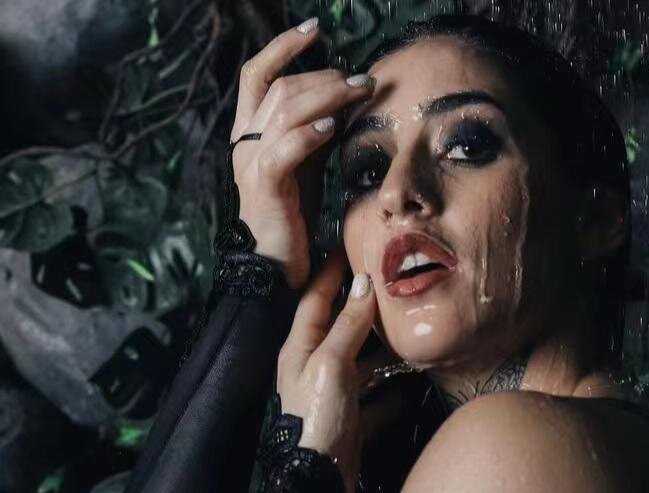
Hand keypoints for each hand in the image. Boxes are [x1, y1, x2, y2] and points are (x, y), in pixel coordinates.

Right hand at [229, 20, 375, 289]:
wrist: (272, 266)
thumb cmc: (292, 217)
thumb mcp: (305, 166)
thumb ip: (315, 133)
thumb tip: (343, 101)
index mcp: (249, 133)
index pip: (258, 75)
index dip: (283, 46)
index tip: (315, 29)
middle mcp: (244, 143)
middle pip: (280, 88)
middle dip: (325, 77)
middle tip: (363, 80)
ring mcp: (251, 164)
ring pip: (284, 111)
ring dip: (326, 97)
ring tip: (358, 94)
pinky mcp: (264, 188)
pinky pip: (283, 151)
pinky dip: (308, 135)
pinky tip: (332, 128)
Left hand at [277, 247, 403, 492]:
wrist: (318, 480)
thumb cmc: (319, 418)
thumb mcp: (332, 364)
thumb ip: (348, 325)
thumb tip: (363, 284)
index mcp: (300, 350)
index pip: (315, 301)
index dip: (331, 275)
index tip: (350, 250)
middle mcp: (314, 370)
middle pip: (340, 330)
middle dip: (362, 310)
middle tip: (390, 287)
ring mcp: (333, 397)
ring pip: (360, 364)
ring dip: (382, 350)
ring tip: (409, 331)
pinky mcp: (350, 422)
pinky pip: (374, 400)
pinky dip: (392, 392)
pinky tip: (412, 385)